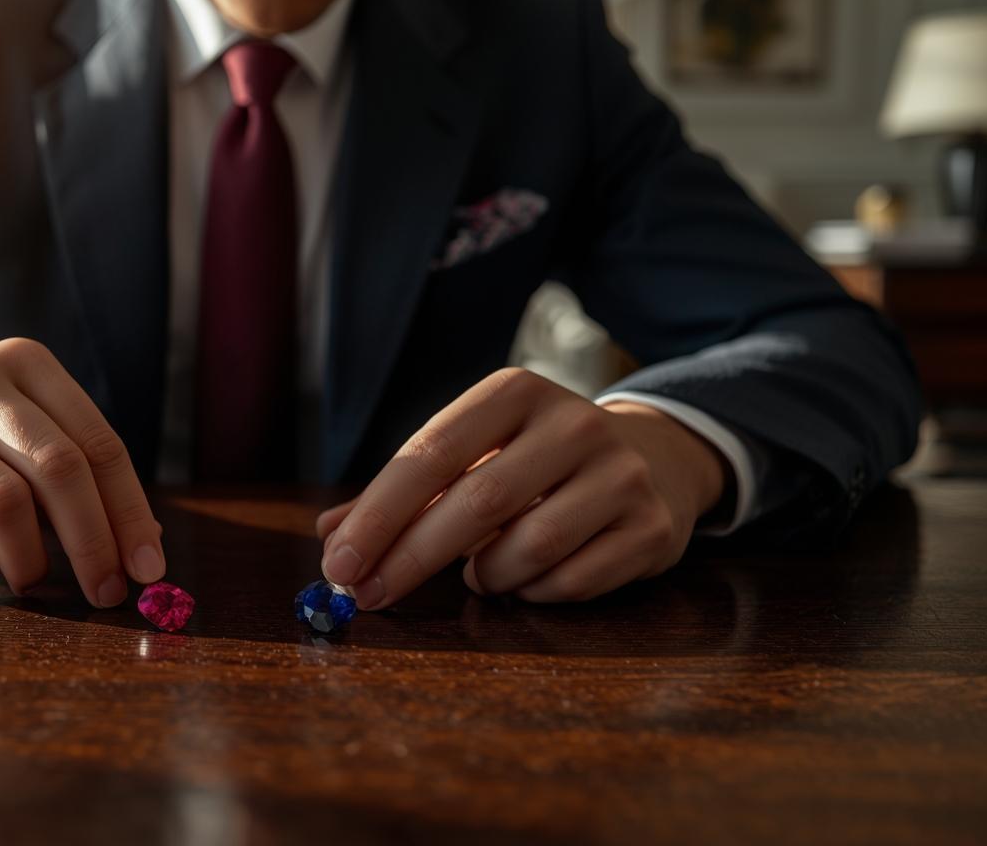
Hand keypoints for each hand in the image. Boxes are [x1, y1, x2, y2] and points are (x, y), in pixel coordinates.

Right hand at [0, 338, 164, 605]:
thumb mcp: (15, 436)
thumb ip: (75, 475)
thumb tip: (143, 544)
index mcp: (23, 363)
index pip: (97, 443)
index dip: (129, 511)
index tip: (149, 567)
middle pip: (58, 468)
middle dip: (93, 541)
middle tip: (106, 591)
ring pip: (3, 502)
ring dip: (32, 561)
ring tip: (33, 582)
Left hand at [314, 368, 726, 605]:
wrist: (655, 460)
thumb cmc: (535, 462)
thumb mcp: (474, 454)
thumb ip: (402, 492)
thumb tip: (331, 534)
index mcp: (516, 392)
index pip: (431, 453)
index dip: (379, 513)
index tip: (338, 561)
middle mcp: (574, 423)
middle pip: (476, 503)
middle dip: (410, 558)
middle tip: (367, 595)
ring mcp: (621, 475)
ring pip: (527, 550)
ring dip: (484, 576)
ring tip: (478, 573)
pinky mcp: (652, 528)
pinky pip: (570, 582)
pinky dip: (532, 593)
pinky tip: (528, 578)